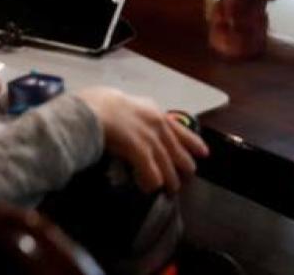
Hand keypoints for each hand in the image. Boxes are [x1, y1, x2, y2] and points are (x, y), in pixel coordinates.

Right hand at [75, 87, 208, 194]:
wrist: (90, 109)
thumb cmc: (98, 105)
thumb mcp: (124, 103)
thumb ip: (135, 116)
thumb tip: (133, 126)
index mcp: (153, 111)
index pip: (180, 128)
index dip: (192, 142)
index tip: (203, 152)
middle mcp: (156, 123)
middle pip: (177, 150)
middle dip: (184, 165)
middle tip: (187, 177)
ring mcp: (149, 137)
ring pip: (168, 165)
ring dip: (170, 179)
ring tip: (170, 190)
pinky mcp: (140, 150)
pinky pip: (152, 173)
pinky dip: (151, 183)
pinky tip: (148, 188)